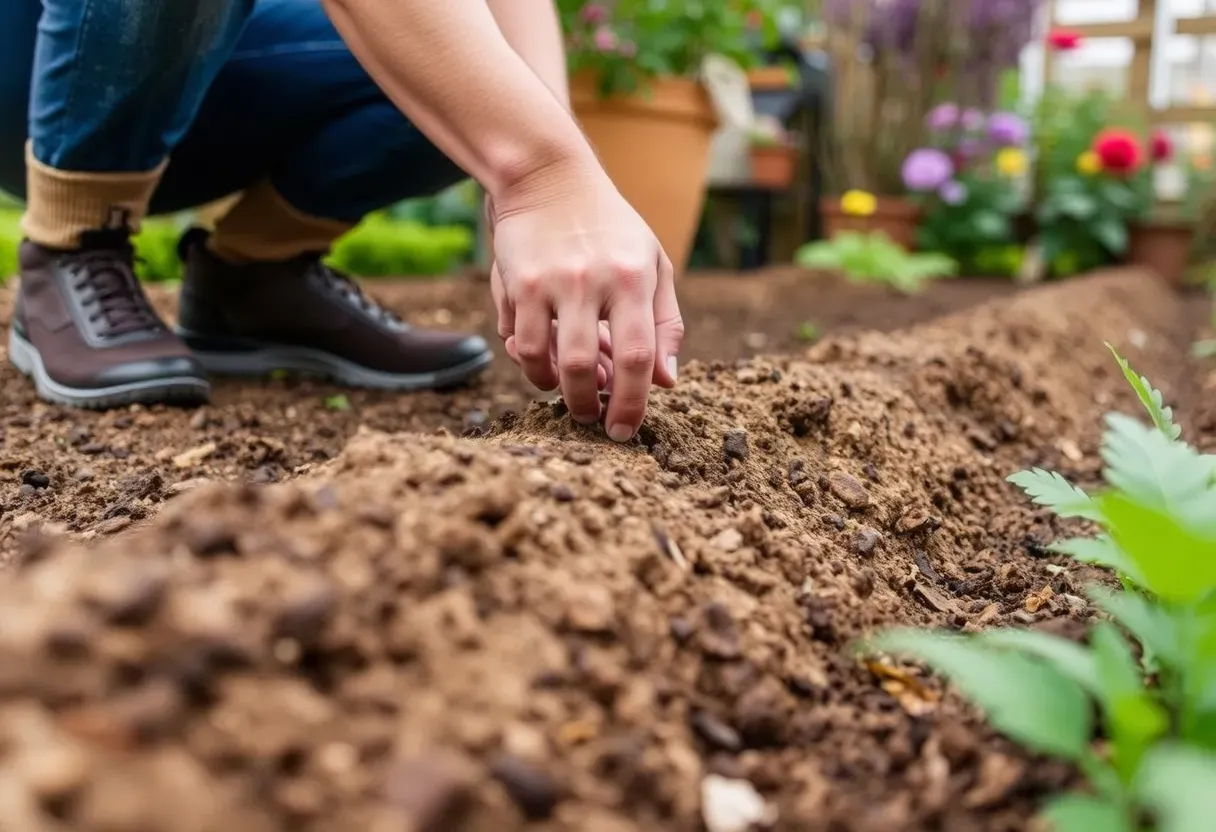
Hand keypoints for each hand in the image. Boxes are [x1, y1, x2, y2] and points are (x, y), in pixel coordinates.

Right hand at [486, 165, 682, 441]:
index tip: (625, 429)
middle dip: (588, 405)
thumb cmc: (611, 227)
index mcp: (634, 278)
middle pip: (588, 366)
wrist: (549, 177)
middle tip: (590, 418)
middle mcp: (592, 280)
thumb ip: (665, 322)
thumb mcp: (652, 264)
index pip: (639, 357)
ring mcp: (550, 281)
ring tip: (565, 391)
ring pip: (545, 360)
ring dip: (554, 388)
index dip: (632, 402)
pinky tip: (542, 361)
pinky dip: (529, 361)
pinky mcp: (516, 281)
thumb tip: (666, 381)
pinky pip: (519, 339)